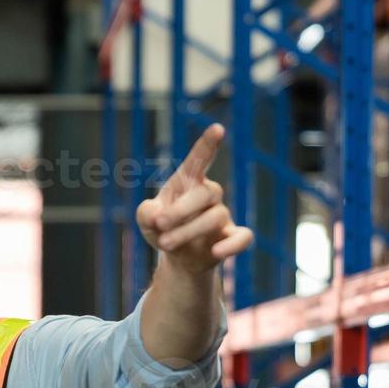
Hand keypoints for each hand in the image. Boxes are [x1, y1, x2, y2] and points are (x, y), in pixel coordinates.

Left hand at [136, 123, 253, 273]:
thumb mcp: (147, 220)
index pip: (200, 160)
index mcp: (189, 182)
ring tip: (164, 244)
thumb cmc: (163, 230)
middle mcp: (209, 195)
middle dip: (180, 209)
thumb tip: (156, 215)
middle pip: (205, 193)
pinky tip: (216, 253)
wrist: (179, 258)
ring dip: (187, 231)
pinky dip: (232, 246)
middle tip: (159, 224)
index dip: (208, 144)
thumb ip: (145, 213)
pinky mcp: (232, 237)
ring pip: (214, 218)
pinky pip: (243, 237)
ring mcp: (223, 216)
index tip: (218, 129)